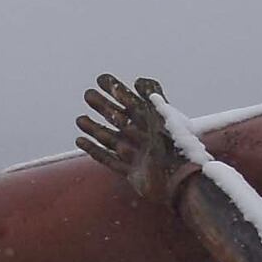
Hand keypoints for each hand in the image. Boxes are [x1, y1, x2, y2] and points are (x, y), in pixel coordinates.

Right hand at [73, 73, 197, 208]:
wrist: (182, 182)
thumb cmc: (176, 147)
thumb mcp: (164, 118)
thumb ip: (151, 100)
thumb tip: (137, 80)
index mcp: (153, 123)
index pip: (131, 101)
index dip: (116, 90)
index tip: (101, 79)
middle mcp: (144, 137)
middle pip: (119, 119)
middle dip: (103, 106)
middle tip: (88, 94)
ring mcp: (137, 155)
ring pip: (111, 138)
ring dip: (95, 128)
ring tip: (80, 119)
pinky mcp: (132, 173)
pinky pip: (109, 160)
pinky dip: (94, 151)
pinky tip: (81, 141)